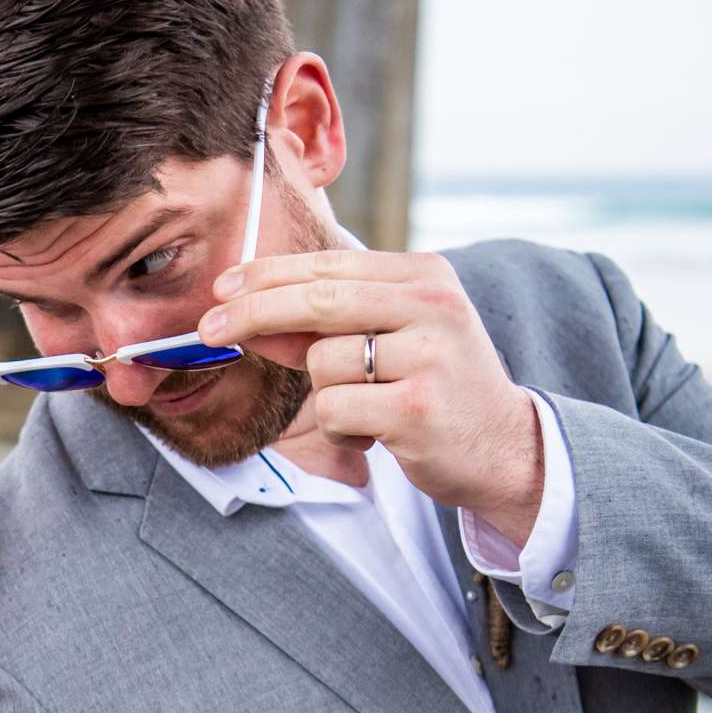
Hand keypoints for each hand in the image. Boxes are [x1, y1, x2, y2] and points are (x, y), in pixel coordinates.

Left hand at [199, 248, 544, 542]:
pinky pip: (336, 409)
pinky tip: (377, 434)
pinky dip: (341, 429)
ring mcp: (429, 355)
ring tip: (368, 408)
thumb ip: (323, 326)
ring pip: (322, 363)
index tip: (221, 289)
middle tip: (206, 329)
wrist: (505, 448)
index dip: (267, 276)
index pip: (328, 265)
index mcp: (424, 275)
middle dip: (252, 313)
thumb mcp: (390, 339)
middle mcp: (432, 306)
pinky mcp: (418, 407)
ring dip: (326, 395)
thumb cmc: (434, 387)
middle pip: (315, 300)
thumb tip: (243, 318)